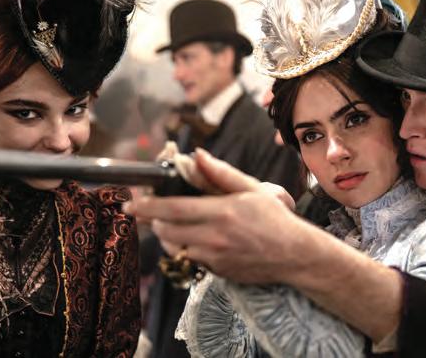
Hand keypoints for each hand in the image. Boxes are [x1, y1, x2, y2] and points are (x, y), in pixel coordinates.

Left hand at [124, 149, 305, 283]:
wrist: (294, 256)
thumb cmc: (274, 219)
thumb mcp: (252, 190)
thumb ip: (221, 173)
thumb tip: (198, 154)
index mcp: (221, 212)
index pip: (172, 209)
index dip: (147, 206)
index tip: (131, 203)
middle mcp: (214, 237)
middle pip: (166, 231)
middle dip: (153, 221)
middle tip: (150, 212)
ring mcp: (214, 258)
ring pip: (174, 248)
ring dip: (166, 236)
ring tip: (170, 224)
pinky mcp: (216, 272)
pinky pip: (190, 260)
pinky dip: (185, 249)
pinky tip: (194, 238)